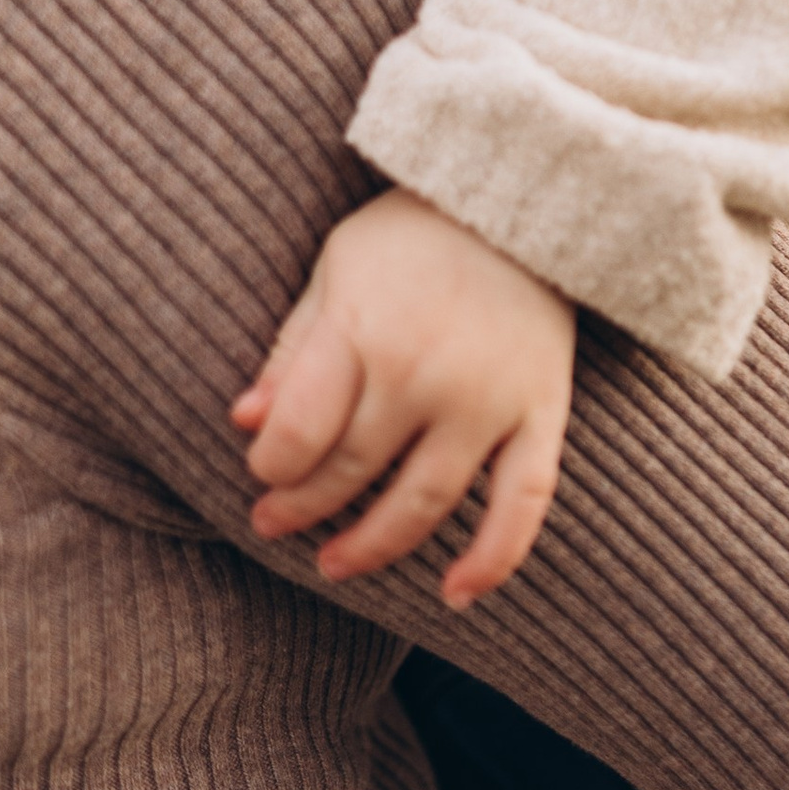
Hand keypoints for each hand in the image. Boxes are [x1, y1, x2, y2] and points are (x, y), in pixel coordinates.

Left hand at [230, 192, 574, 601]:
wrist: (525, 194)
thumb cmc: (412, 232)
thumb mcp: (336, 269)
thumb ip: (293, 348)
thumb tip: (245, 422)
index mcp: (362, 327)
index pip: (300, 431)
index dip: (271, 468)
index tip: (260, 474)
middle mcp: (424, 372)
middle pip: (352, 470)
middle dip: (304, 506)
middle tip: (274, 523)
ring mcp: (489, 398)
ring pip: (424, 502)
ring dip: (374, 546)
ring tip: (335, 564)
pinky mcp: (543, 414)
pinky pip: (524, 504)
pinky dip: (493, 559)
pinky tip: (454, 595)